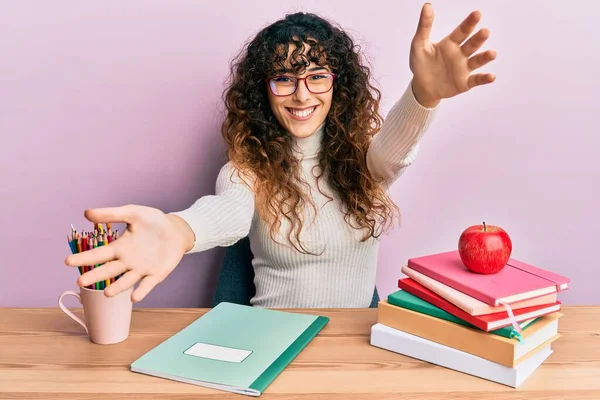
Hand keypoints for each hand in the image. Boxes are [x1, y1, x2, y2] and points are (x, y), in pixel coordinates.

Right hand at [64, 205, 193, 301]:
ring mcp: (141, 269)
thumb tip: (86, 213)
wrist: (176, 230)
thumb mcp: (132, 213)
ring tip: (107, 293)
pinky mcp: (156, 275)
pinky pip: (147, 284)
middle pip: (108, 270)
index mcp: (119, 247)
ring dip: (117, 288)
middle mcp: (127, 261)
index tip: (67, 261)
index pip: (98, 254)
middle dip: (95, 276)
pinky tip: (135, 297)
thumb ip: (111, 214)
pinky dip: (141, 291)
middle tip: (80, 282)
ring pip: (126, 281)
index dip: (84, 258)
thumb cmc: (153, 221)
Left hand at [409, 3, 496, 106]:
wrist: (421, 86)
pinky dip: (484, 78)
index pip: (462, 31)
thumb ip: (424, 26)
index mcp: (450, 43)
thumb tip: (427, 5)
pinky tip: (491, 76)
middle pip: (472, 44)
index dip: (469, 23)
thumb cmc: (421, 64)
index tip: (477, 13)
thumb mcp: (419, 44)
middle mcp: (460, 54)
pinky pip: (476, 80)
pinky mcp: (464, 83)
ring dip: (485, 57)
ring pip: (477, 61)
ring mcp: (464, 68)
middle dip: (479, 38)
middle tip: (485, 32)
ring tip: (492, 53)